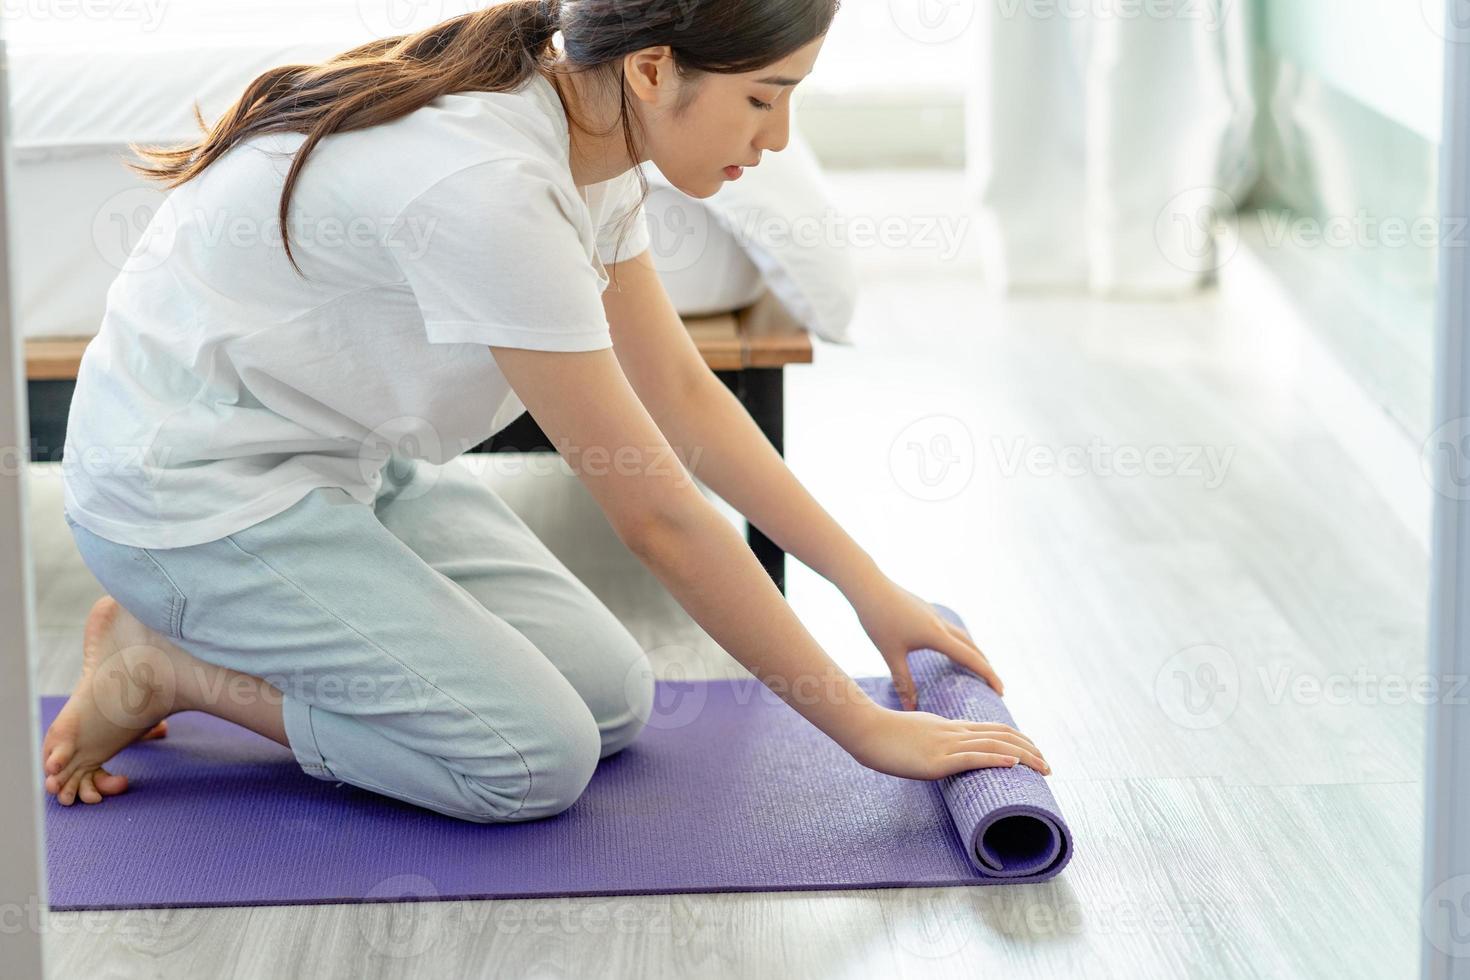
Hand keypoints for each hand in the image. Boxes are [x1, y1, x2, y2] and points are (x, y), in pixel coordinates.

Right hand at [839, 705, 1049, 779]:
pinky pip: (971, 758)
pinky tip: (1013, 764)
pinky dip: (996, 759)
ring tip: (1043, 768)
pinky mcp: (936, 760)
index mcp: (950, 727)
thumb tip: (941, 755)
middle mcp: (954, 732)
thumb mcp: (915, 735)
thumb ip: (932, 742)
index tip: (1034, 753)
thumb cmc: (883, 736)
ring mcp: (946, 745)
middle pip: (1001, 735)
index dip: (1018, 739)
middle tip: (1048, 766)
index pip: (993, 729)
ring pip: (993, 745)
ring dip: (1024, 757)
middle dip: (1030, 750)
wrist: (865, 730)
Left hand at [850, 577, 1003, 709]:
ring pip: (962, 636)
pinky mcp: (926, 610)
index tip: (1001, 691)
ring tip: (979, 668)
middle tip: (996, 686)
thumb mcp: (891, 654)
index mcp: (936, 635)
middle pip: (972, 647)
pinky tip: (952, 647)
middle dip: (985, 667)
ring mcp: (934, 615)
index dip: (988, 675)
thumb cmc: (878, 620)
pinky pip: (951, 629)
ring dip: (974, 652)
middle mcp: (941, 624)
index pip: (969, 658)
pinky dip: (959, 642)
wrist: (868, 586)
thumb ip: (903, 682)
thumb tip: (911, 708)